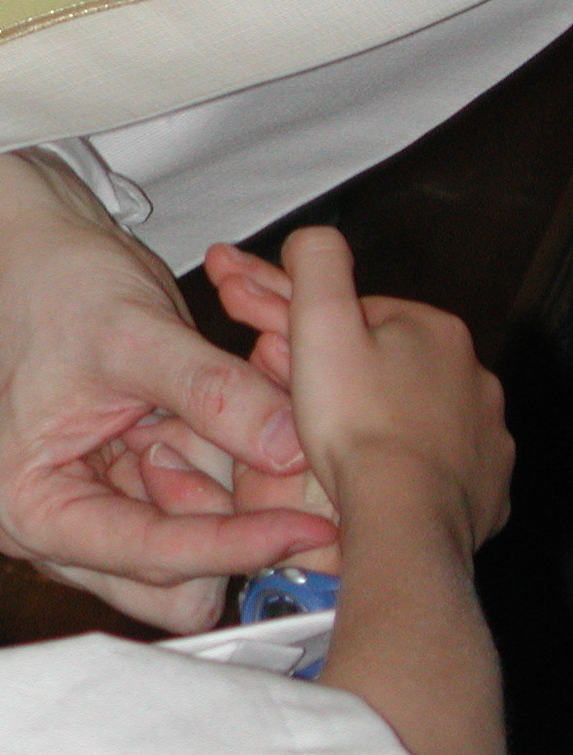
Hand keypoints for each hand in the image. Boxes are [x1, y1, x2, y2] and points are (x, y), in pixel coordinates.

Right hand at [0, 152, 336, 631]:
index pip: (153, 557)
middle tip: (266, 453)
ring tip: (236, 418)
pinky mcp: (127, 499)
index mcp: (31, 509)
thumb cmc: (55, 287)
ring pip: (197, 560)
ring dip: (233, 502)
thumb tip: (294, 449)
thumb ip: (215, 393)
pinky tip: (231, 421)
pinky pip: (200, 518)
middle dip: (230, 529)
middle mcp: (55, 533)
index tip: (314, 526)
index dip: (236, 544)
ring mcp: (92, 520)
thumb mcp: (135, 332)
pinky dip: (228, 479)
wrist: (32, 252)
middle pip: (175, 586)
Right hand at [270, 228, 511, 553]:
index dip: (307, 329)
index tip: (269, 349)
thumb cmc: (356, 424)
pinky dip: (405, 465)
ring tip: (331, 441)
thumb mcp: (319, 322)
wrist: (403, 517)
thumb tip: (312, 237)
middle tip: (293, 399)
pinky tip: (372, 475)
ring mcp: (484, 434)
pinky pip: (437, 464)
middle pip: (386, 363)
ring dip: (375, 417)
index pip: (358, 316)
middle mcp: (472, 376)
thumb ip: (316, 263)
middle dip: (340, 372)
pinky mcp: (485, 484)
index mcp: (433, 330)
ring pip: (414, 413)